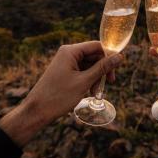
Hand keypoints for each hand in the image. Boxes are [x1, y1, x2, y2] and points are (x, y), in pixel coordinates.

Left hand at [0, 41, 120, 145]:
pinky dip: (88, 80)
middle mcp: (68, 53)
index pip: (97, 46)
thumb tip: (120, 57)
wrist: (37, 111)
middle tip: (109, 83)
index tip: (116, 69)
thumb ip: (103, 68)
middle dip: (102, 69)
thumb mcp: (84, 81)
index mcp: (70, 51)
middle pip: (94, 55)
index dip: (109, 56)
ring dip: (96, 77)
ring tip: (96, 93)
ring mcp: (66, 62)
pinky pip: (82, 71)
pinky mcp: (65, 71)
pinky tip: (90, 92)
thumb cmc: (59, 96)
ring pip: (89, 65)